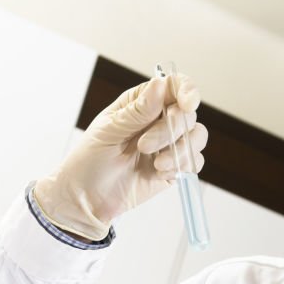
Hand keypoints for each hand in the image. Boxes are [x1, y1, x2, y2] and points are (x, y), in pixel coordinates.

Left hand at [34, 73, 207, 240]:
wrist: (86, 198)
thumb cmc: (89, 161)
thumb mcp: (109, 132)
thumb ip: (137, 111)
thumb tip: (160, 85)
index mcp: (141, 102)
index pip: (174, 86)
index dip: (187, 92)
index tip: (187, 104)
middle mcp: (158, 119)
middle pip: (187, 113)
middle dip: (170, 130)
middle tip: (143, 146)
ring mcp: (168, 143)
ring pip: (197, 136)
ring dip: (179, 150)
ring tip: (156, 164)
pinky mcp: (173, 166)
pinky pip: (193, 161)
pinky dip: (181, 166)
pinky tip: (158, 173)